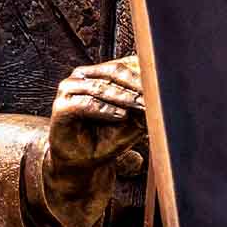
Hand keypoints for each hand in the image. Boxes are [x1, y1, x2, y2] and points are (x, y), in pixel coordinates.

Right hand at [41, 56, 145, 226]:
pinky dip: (105, 110)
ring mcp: (70, 89)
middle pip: (114, 71)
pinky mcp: (61, 106)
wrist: (82, 161)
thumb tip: (159, 96)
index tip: (166, 86)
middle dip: (137, 85)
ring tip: (141, 107)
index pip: (125, 64)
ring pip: (100, 86)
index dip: (145, 74)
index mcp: (100, 73)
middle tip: (155, 97)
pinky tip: (121, 116)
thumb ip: (142, 107)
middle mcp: (83, 76)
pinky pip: (85, 103)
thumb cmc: (107, 138)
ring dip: (123, 97)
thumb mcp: (133, 122)